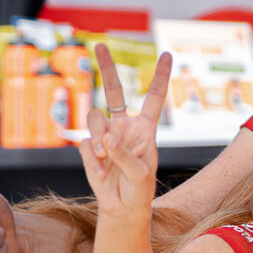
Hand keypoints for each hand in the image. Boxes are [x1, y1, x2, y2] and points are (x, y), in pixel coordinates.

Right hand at [80, 48, 169, 215]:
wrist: (121, 207)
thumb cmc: (139, 190)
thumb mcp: (140, 173)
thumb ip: (124, 154)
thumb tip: (106, 137)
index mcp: (145, 129)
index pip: (153, 97)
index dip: (160, 76)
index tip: (166, 54)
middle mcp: (124, 126)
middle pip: (114, 90)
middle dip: (107, 67)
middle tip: (100, 44)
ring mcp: (105, 134)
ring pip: (94, 119)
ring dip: (100, 139)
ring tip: (108, 161)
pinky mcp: (90, 146)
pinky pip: (86, 143)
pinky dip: (93, 159)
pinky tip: (101, 172)